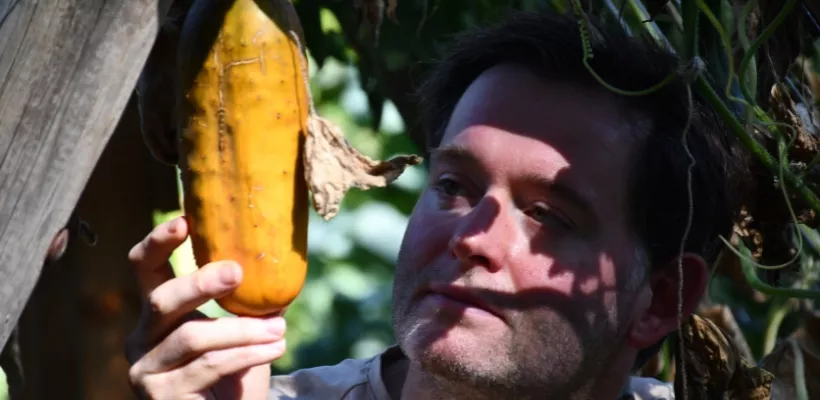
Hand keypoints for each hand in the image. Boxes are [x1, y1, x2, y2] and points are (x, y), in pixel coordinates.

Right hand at [125, 217, 286, 399]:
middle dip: (201, 283)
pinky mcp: (160, 396)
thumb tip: (278, 259)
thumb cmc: (236, 376)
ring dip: (242, 330)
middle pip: (161, 299)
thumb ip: (249, 300)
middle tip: (237, 272)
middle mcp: (141, 339)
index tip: (185, 220)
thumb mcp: (243, 331)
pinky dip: (246, 355)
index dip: (158, 241)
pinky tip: (275, 349)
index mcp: (157, 314)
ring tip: (279, 330)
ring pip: (192, 336)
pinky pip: (207, 365)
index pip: (143, 268)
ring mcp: (145, 370)